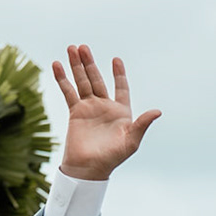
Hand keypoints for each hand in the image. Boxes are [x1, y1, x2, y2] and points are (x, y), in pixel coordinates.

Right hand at [52, 45, 162, 181]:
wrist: (89, 169)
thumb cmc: (113, 158)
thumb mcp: (131, 141)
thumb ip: (142, 124)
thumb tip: (158, 111)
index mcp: (121, 112)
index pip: (121, 87)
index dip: (119, 74)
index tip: (116, 60)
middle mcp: (105, 106)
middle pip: (97, 79)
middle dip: (90, 63)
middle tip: (83, 46)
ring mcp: (89, 108)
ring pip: (82, 82)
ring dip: (77, 65)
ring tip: (71, 48)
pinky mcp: (75, 112)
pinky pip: (69, 92)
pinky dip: (63, 79)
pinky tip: (57, 65)